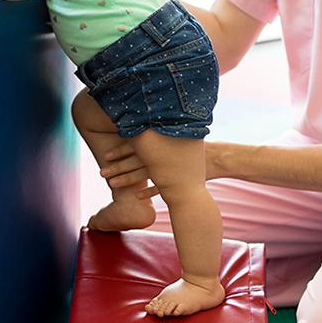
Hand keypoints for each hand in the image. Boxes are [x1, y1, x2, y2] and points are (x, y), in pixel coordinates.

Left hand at [99, 140, 224, 199]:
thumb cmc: (194, 146)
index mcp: (161, 140)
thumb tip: (142, 125)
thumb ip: (159, 134)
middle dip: (117, 166)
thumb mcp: (176, 136)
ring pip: (144, 174)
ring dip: (127, 179)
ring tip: (112, 184)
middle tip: (102, 172)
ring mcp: (170, 168)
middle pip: (135, 160)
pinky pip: (160, 187)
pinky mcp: (178, 180)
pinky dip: (149, 192)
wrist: (219, 158)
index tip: (106, 155)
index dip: (120, 150)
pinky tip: (137, 197)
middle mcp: (163, 153)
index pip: (136, 144)